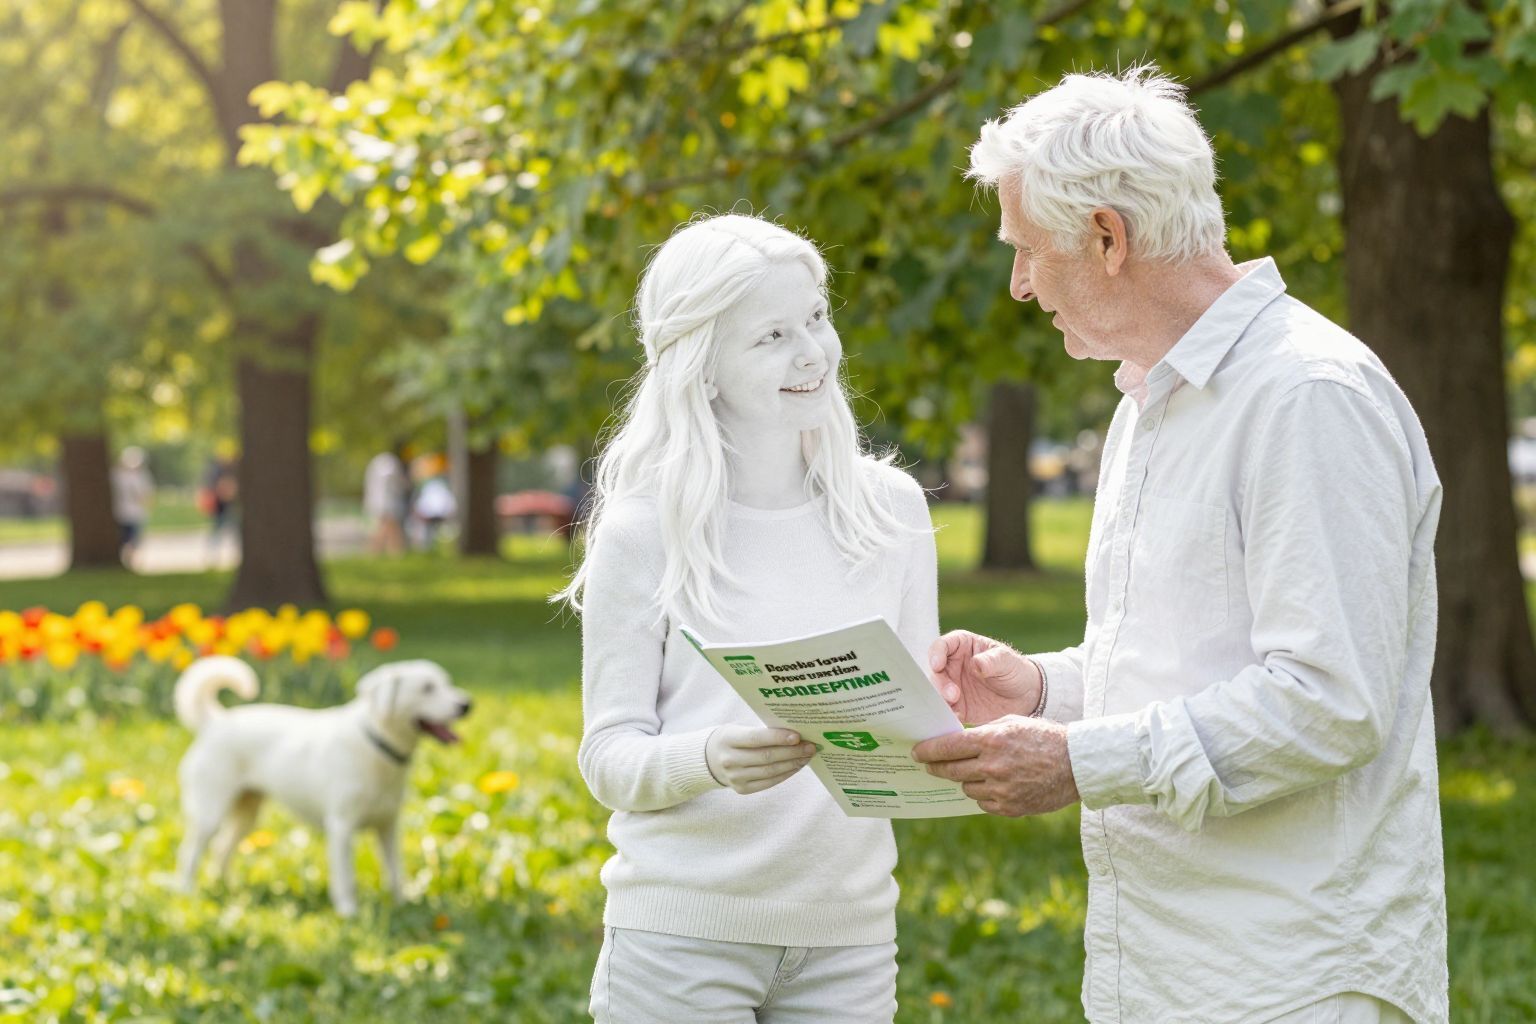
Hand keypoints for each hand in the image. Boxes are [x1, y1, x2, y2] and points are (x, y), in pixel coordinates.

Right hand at [705, 726, 817, 794]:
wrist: (710, 759)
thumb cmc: (732, 738)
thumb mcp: (739, 728)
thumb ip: (761, 731)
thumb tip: (795, 734)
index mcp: (728, 739)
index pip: (756, 738)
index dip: (778, 738)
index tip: (798, 736)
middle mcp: (729, 760)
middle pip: (766, 757)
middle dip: (792, 752)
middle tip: (810, 747)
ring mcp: (735, 777)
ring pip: (770, 772)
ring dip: (792, 764)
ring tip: (807, 756)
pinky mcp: (742, 789)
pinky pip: (768, 782)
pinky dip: (785, 774)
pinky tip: (796, 766)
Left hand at [912, 716, 1077, 816]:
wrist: (1076, 764)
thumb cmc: (1043, 736)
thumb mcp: (1011, 723)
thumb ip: (982, 733)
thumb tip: (955, 742)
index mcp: (992, 740)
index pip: (948, 747)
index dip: (928, 751)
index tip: (917, 752)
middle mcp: (993, 766)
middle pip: (951, 770)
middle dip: (936, 767)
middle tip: (928, 765)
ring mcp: (1001, 790)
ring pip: (966, 788)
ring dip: (965, 780)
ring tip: (972, 772)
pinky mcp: (1010, 808)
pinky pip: (983, 803)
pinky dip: (983, 794)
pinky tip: (991, 785)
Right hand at [928, 630, 1041, 724]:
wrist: (1025, 696)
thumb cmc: (1015, 670)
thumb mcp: (1007, 661)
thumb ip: (991, 661)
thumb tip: (975, 664)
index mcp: (962, 646)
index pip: (942, 646)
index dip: (936, 654)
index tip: (937, 665)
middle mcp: (953, 665)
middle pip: (935, 671)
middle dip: (939, 682)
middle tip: (952, 694)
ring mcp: (952, 686)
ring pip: (936, 691)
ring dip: (940, 699)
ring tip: (955, 705)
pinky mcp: (957, 706)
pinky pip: (945, 709)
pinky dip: (945, 713)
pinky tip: (954, 716)